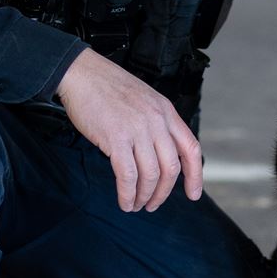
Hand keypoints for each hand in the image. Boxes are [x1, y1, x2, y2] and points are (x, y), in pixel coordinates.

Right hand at [55, 49, 203, 212]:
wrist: (81, 72)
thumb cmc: (106, 86)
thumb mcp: (144, 99)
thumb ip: (156, 123)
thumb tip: (159, 153)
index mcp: (166, 111)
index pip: (191, 148)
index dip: (195, 176)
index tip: (193, 194)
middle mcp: (157, 121)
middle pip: (171, 168)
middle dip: (163, 193)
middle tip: (153, 204)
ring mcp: (138, 129)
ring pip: (150, 175)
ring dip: (144, 196)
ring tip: (136, 204)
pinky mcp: (116, 138)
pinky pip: (128, 175)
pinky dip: (127, 194)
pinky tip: (124, 201)